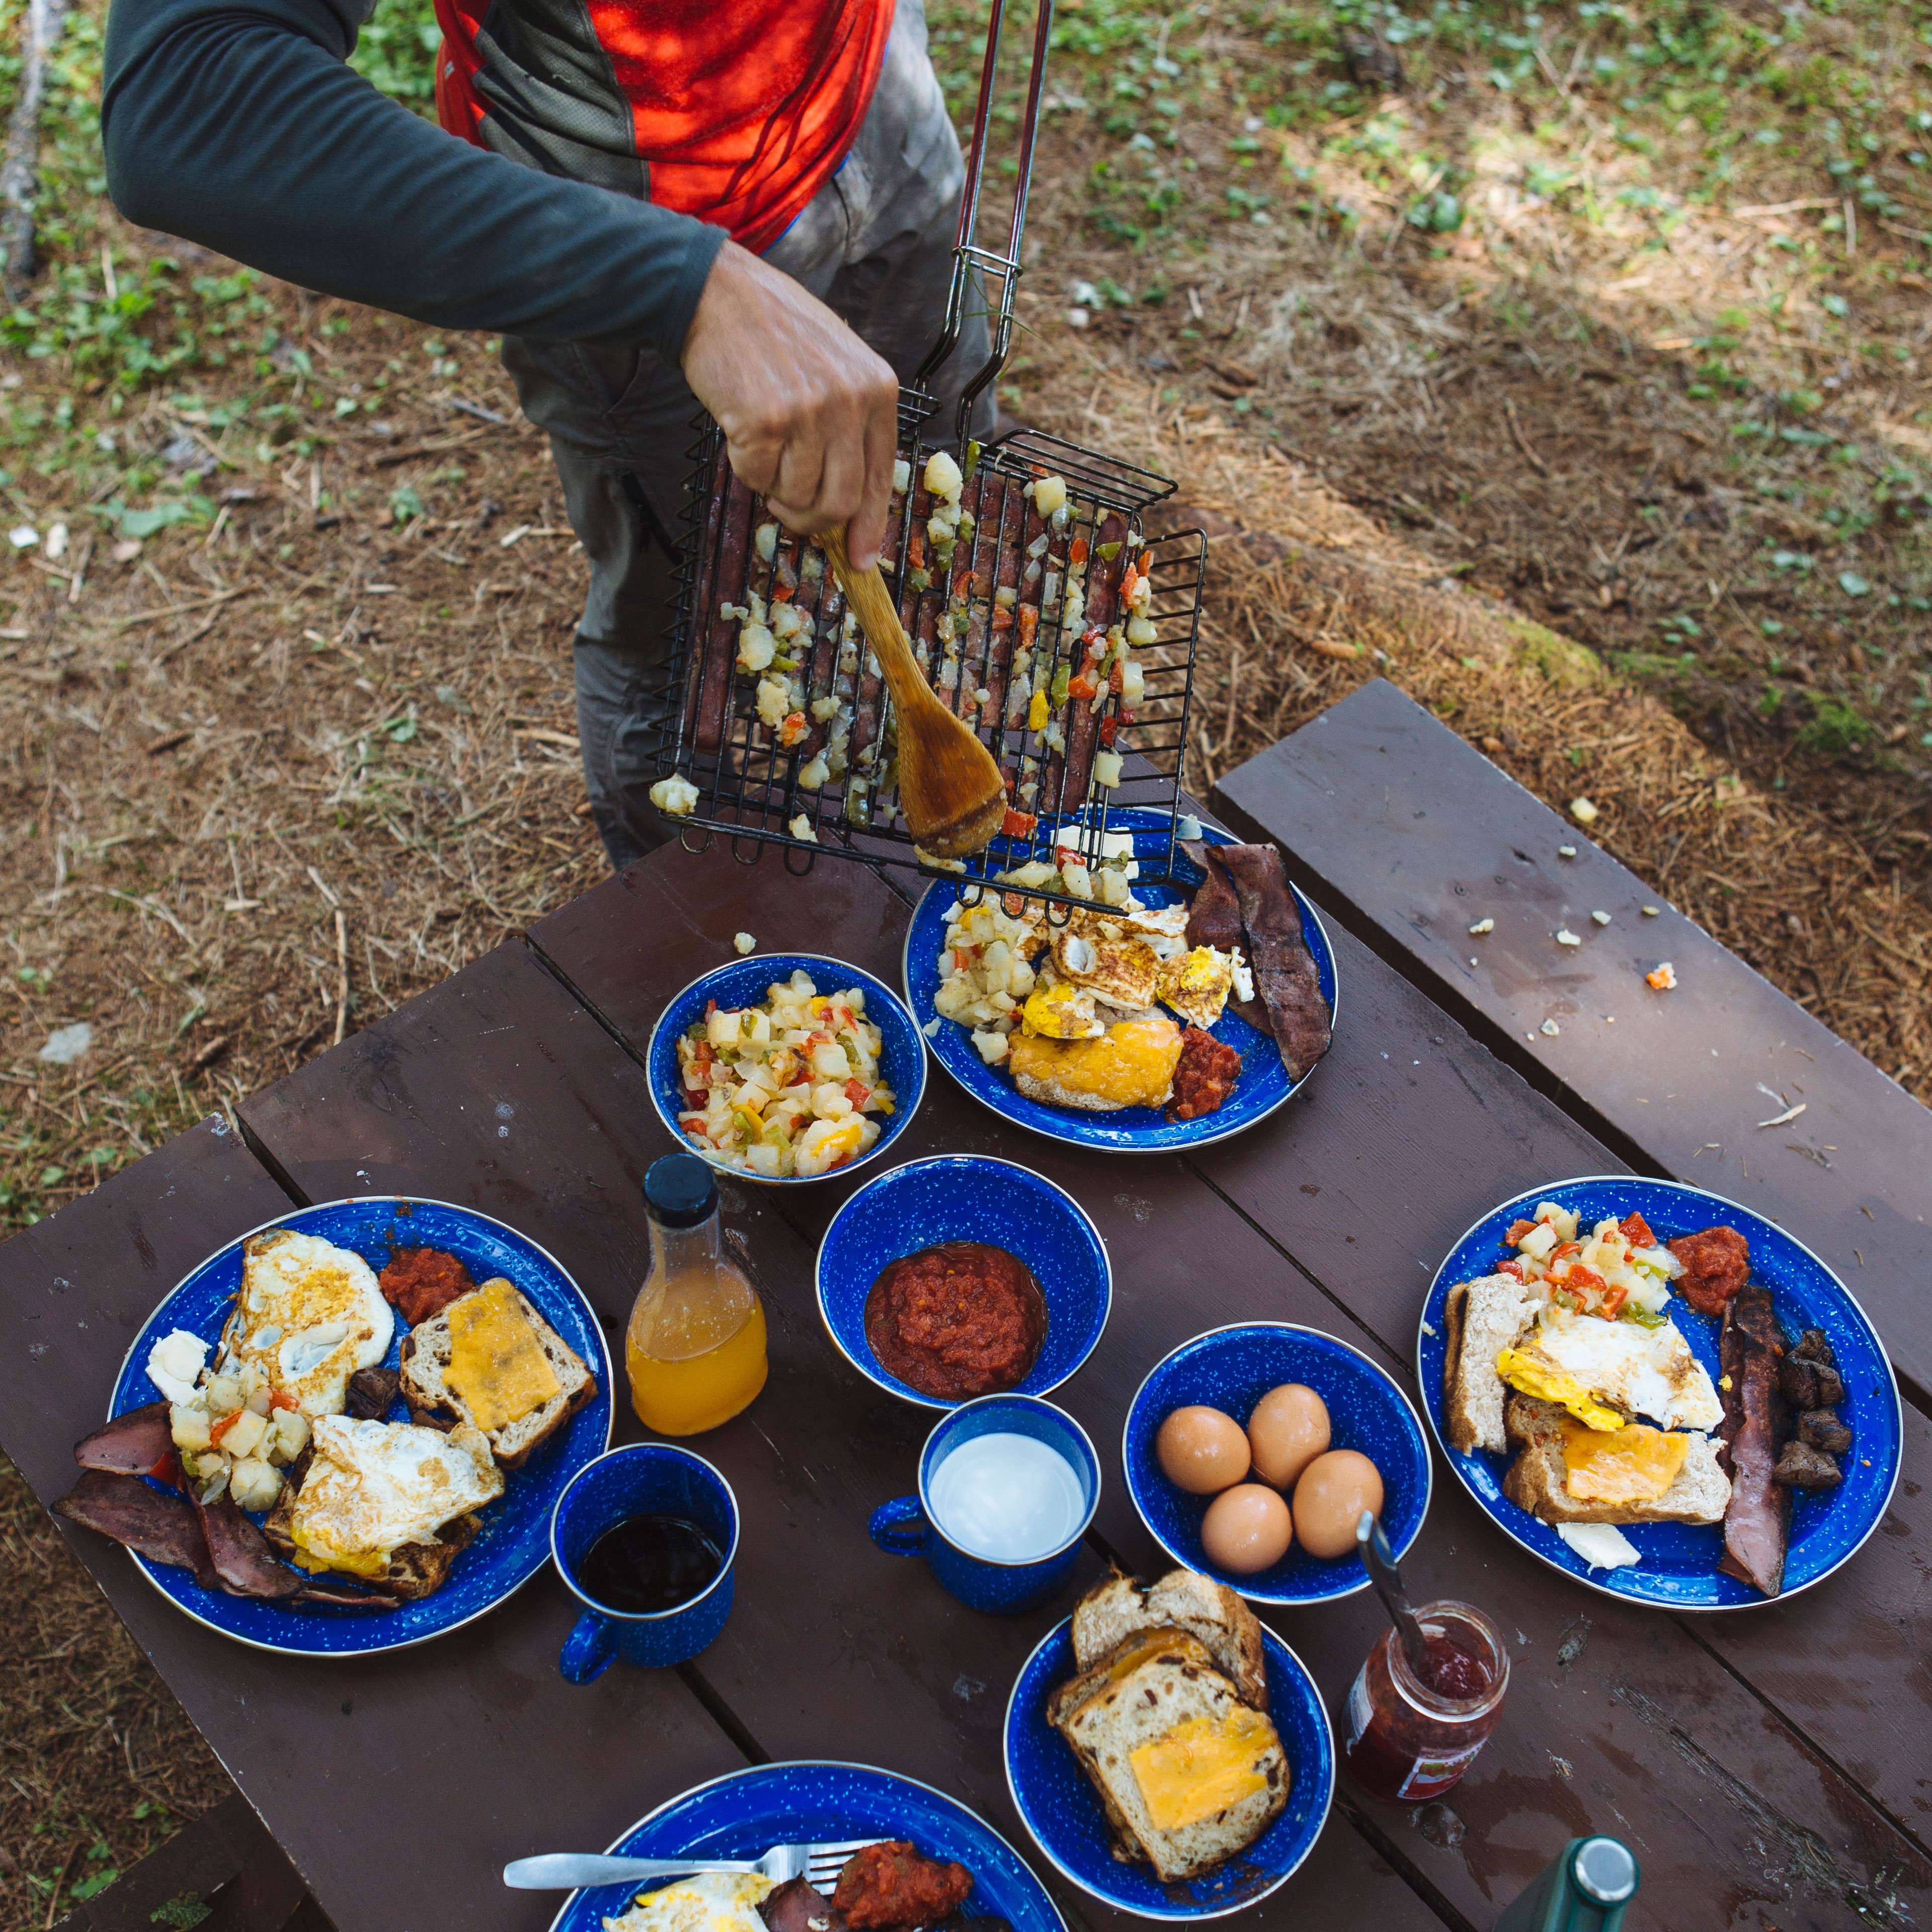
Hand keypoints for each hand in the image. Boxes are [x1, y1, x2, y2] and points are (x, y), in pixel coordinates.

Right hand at [681, 239, 899, 569]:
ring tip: (764, 449)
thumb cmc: (773, 332)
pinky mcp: (766, 420)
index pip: (881, 478)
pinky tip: (742, 429)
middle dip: (812, 520)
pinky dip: (745, 467)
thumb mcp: (835, 366)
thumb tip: (850, 504)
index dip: (868, 526)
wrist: (717, 293)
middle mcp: (851, 400)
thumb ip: (850, 425)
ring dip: (774, 489)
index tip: (858, 558)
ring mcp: (810, 411)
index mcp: (877, 389)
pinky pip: (758, 478)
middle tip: (788, 509)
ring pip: (797, 497)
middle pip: (840, 502)